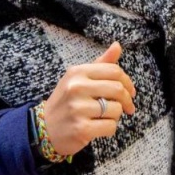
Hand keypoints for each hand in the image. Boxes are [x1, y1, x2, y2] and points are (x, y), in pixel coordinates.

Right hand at [42, 42, 136, 156]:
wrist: (44, 128)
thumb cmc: (66, 101)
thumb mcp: (78, 78)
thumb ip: (100, 64)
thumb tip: (117, 45)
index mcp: (77, 72)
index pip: (114, 70)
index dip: (127, 82)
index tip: (130, 92)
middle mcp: (76, 87)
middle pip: (117, 89)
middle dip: (127, 100)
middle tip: (128, 107)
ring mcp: (78, 108)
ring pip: (116, 109)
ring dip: (116, 115)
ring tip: (105, 117)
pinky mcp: (81, 129)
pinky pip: (110, 126)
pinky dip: (110, 128)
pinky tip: (99, 127)